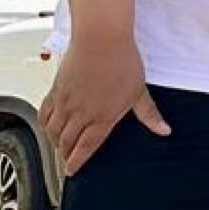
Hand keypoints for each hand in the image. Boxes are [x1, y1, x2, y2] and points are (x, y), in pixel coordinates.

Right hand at [40, 29, 166, 174]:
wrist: (100, 38)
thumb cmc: (122, 61)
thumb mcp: (139, 91)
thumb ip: (149, 114)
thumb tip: (164, 130)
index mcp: (102, 117)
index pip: (85, 147)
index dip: (77, 162)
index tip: (72, 171)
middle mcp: (80, 112)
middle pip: (66, 142)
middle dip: (65, 155)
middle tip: (66, 161)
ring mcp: (65, 101)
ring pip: (52, 130)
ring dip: (54, 142)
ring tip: (58, 147)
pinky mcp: (55, 88)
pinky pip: (44, 112)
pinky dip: (44, 123)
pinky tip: (47, 126)